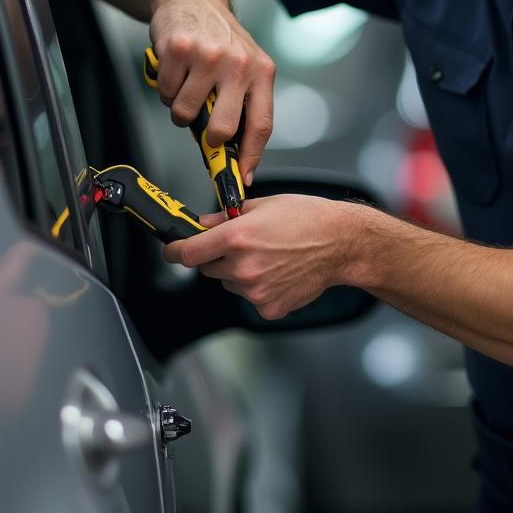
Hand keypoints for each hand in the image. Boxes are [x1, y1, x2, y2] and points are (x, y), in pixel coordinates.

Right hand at [148, 0, 274, 185]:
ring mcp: (209, 56)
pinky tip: (176, 69)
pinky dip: (166, 87)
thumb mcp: (245, 67)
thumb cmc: (220, 39)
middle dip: (208, 136)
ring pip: (186, 113)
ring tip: (188, 84)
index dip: (251, 157)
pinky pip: (166, 92)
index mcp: (262, 72)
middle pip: (222, 129)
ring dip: (181, 107)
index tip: (242, 178)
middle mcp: (239, 64)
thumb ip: (244, 104)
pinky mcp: (179, 50)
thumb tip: (235, 155)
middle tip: (202, 123)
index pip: (261, 125)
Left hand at [163, 195, 364, 319]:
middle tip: (243, 245)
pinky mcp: (267, 307)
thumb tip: (202, 224)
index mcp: (237, 237)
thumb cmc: (308, 219)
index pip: (187, 252)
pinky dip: (258, 288)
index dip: (176, 250)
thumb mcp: (263, 205)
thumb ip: (226, 217)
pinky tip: (278, 272)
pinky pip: (250, 297)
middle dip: (216, 256)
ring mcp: (255, 290)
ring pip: (229, 283)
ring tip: (268, 256)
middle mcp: (242, 266)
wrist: (341, 244)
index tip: (172, 250)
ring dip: (238, 272)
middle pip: (206, 268)